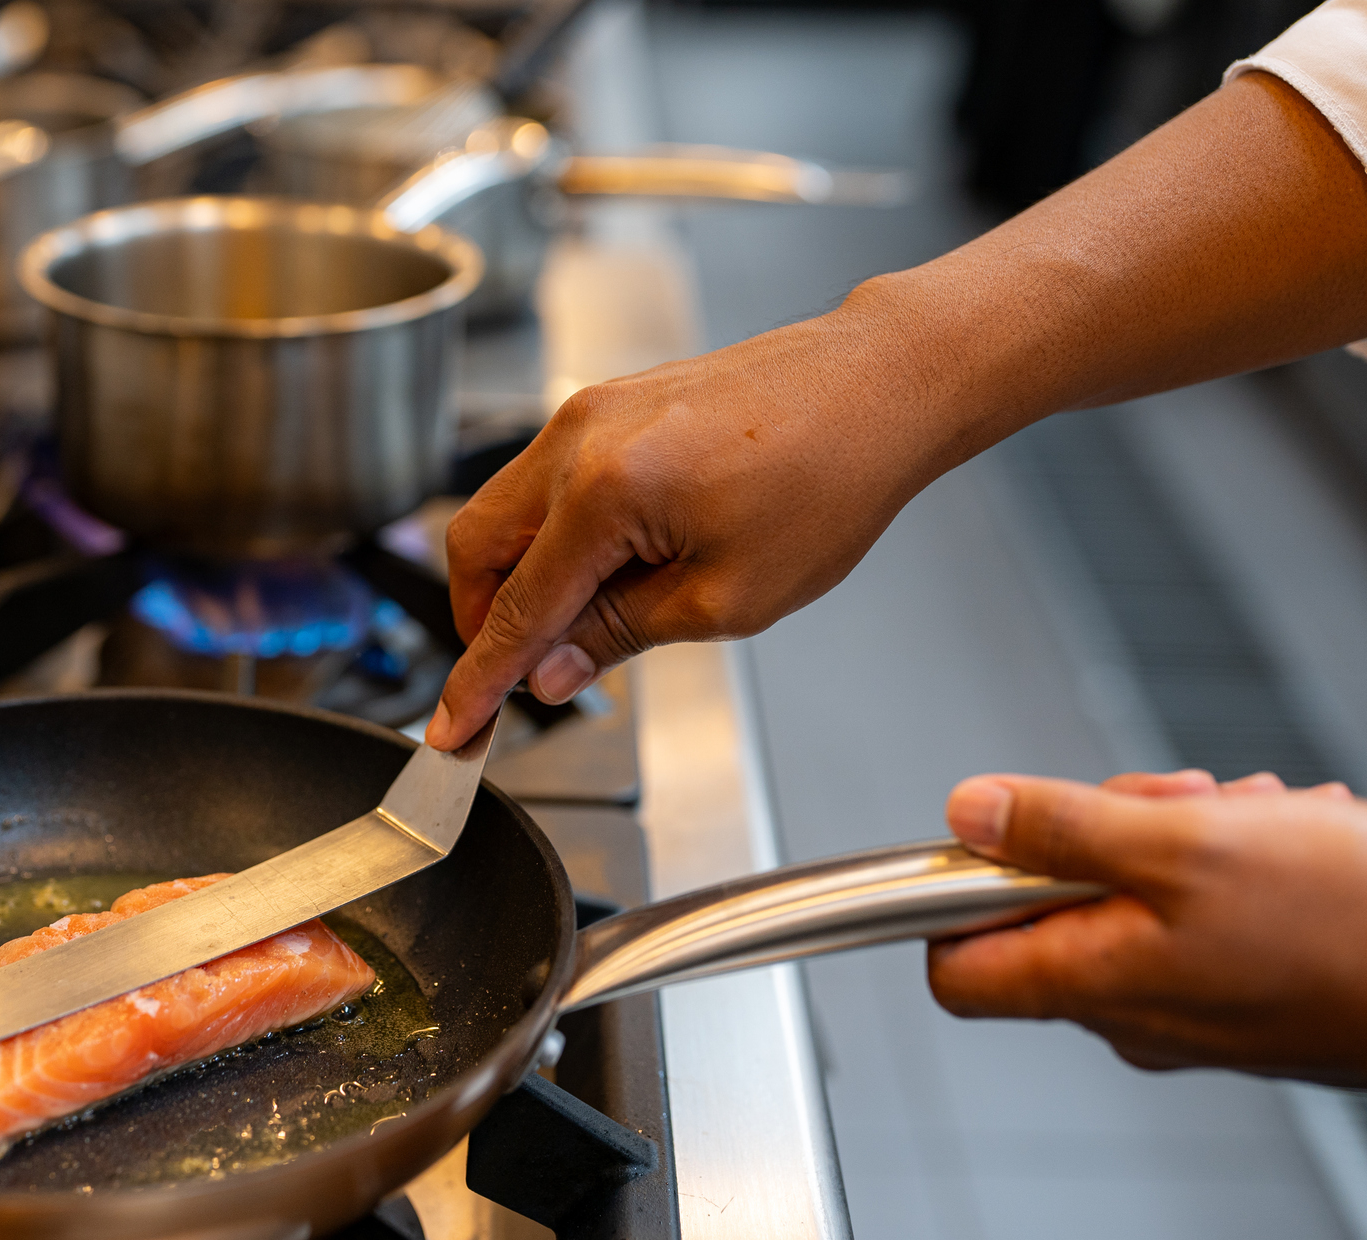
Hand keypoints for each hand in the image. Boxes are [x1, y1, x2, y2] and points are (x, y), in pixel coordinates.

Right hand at [422, 72, 1366, 750]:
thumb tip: (551, 669)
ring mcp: (597, 406)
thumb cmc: (853, 479)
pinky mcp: (621, 394)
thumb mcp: (740, 597)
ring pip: (505, 513)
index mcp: (610, 495)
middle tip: (530, 694)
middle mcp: (585, 437)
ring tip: (591, 638)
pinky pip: (552, 480)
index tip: (447, 752)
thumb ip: (626, 637)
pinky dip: (555, 539)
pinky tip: (616, 572)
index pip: (503, 618)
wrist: (919, 361)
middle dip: (480, 629)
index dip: (468, 696)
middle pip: (473, 555)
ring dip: (520, 583)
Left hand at [931, 769, 1366, 1086]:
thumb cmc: (1353, 925)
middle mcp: (1128, 1012)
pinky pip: (1197, 914)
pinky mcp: (1237, 995)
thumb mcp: (1187, 844)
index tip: (1000, 837)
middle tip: (1178, 807)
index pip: (953, 967)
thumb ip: (1063, 828)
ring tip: (1249, 818)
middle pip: (1051, 907)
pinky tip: (1283, 840)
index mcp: (1092, 985)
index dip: (955, 894)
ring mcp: (1185, 1008)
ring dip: (1182, 838)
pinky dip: (1230, 865)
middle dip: (1104, 832)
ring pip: (1133, 896)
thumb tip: (968, 814)